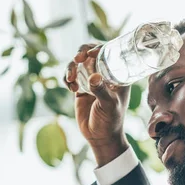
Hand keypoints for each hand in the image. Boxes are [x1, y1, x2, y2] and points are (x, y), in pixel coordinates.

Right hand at [64, 44, 130, 165]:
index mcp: (118, 75)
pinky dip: (67, 78)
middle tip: (77, 59)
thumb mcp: (109, 105)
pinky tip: (71, 89)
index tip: (90, 54)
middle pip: (91, 53)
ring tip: (70, 80)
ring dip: (71, 66)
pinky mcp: (80, 88)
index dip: (98, 47)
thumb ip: (101, 91)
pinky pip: (70, 75)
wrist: (100, 137)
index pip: (109, 53)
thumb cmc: (110, 121)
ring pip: (78, 63)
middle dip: (81, 52)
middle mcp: (105, 74)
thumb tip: (94, 77)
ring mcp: (92, 80)